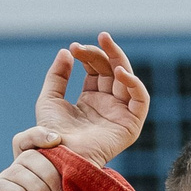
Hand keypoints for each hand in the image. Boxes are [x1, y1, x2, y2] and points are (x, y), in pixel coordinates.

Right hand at [0, 127, 69, 190]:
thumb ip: (65, 182)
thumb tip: (61, 142)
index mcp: (31, 174)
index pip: (28, 141)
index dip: (39, 134)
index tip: (58, 140)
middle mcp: (12, 178)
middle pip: (29, 156)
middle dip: (50, 174)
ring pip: (18, 170)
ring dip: (39, 190)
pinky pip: (3, 187)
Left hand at [34, 33, 147, 166]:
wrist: (59, 155)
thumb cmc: (52, 133)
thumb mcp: (50, 99)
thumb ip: (57, 75)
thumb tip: (66, 51)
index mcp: (91, 100)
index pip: (96, 69)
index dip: (88, 55)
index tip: (74, 48)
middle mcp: (108, 105)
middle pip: (113, 70)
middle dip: (106, 52)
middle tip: (100, 36)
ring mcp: (120, 114)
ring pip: (128, 80)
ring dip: (120, 59)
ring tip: (107, 44)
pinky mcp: (131, 126)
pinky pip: (141, 100)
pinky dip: (134, 83)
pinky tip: (119, 71)